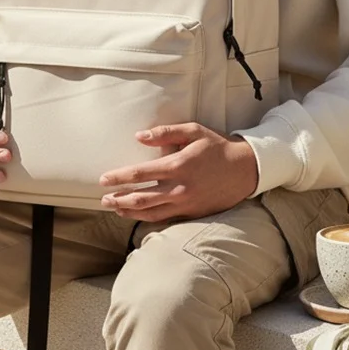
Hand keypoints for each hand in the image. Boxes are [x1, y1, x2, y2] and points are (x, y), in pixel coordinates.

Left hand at [98, 122, 259, 221]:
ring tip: (115, 208)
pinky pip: (164, 218)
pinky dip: (146, 217)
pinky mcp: (192, 213)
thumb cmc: (217, 147)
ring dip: (129, 211)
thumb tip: (139, 136)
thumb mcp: (193, 131)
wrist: (245, 170)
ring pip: (150, 213)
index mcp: (177, 165)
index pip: (140, 174)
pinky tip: (136, 214)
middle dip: (118, 199)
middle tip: (103, 199)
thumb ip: (165, 133)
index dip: (119, 177)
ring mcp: (185, 203)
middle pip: (140, 198)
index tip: (103, 179)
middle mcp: (179, 188)